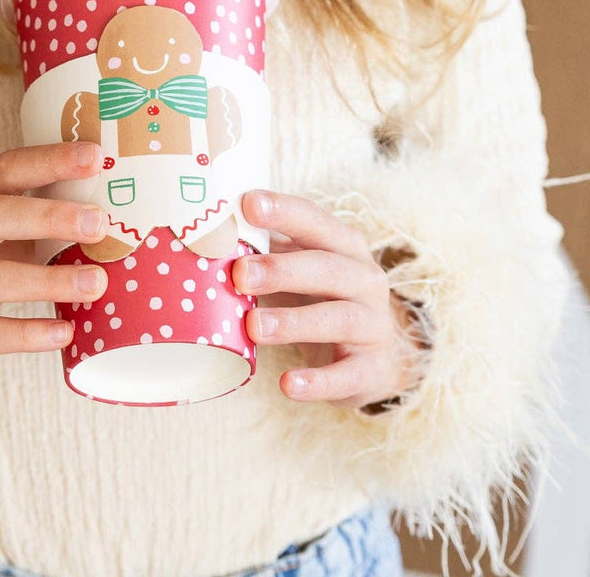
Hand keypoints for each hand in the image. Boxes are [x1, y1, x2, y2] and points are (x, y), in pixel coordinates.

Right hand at [0, 141, 110, 402]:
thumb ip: (30, 221)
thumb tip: (105, 205)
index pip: (2, 171)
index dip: (48, 160)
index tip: (96, 156)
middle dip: (48, 215)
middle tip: (100, 223)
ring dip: (46, 280)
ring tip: (96, 284)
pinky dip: (26, 333)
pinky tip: (64, 332)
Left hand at [234, 188, 426, 410]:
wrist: (379, 355)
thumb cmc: (323, 298)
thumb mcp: (303, 268)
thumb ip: (270, 251)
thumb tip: (210, 237)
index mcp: (345, 246)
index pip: (316, 221)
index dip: (284, 211)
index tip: (248, 204)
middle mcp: (366, 279)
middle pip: (327, 268)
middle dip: (282, 270)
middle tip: (240, 274)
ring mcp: (373, 325)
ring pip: (337, 318)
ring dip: (293, 322)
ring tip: (253, 327)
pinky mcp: (372, 369)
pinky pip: (346, 375)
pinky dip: (317, 381)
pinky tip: (287, 385)